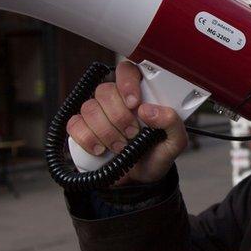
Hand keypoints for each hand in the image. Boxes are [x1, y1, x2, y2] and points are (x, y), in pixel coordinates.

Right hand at [66, 60, 187, 183]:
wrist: (139, 179)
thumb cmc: (156, 154)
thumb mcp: (175, 142)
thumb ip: (172, 123)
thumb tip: (149, 110)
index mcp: (138, 94)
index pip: (126, 71)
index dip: (127, 83)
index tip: (135, 104)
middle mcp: (114, 99)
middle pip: (105, 91)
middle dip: (119, 116)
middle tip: (132, 134)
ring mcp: (95, 113)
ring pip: (89, 108)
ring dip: (105, 131)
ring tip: (120, 147)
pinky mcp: (81, 129)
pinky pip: (74, 124)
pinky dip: (87, 139)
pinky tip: (101, 150)